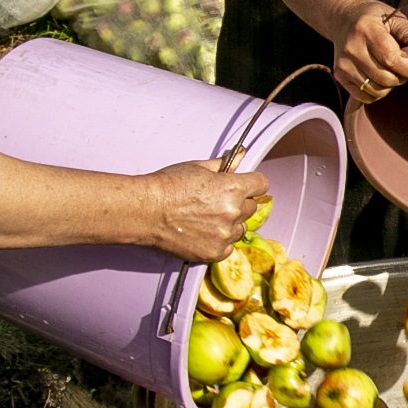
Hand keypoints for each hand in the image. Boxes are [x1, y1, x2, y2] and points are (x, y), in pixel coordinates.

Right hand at [138, 160, 271, 262]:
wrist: (146, 210)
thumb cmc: (167, 186)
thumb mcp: (197, 167)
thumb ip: (224, 164)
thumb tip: (239, 155)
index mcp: (233, 187)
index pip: (261, 184)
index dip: (252, 183)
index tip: (246, 186)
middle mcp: (233, 212)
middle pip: (252, 207)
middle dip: (239, 203)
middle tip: (217, 201)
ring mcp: (224, 234)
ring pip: (241, 228)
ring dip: (230, 223)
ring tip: (206, 218)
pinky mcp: (214, 252)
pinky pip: (229, 247)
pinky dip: (220, 241)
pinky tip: (203, 232)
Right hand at [333, 0, 407, 103]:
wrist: (343, 18)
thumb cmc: (373, 17)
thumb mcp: (392, 16)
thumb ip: (407, 32)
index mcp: (366, 30)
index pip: (391, 59)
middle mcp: (352, 48)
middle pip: (385, 78)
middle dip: (403, 77)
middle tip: (407, 68)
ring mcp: (344, 64)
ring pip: (377, 90)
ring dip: (391, 85)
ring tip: (393, 71)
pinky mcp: (340, 75)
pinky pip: (365, 96)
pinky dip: (378, 92)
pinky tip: (380, 78)